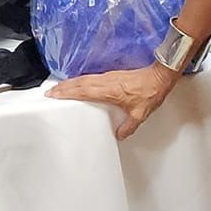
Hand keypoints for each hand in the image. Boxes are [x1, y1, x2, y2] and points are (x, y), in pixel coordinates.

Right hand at [46, 64, 177, 141]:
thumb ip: (128, 127)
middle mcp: (106, 82)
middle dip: (63, 87)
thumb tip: (119, 135)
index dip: (67, 92)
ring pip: (84, 79)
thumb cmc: (150, 91)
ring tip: (59, 88)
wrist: (160, 76)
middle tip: (50, 92)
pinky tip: (78, 84)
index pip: (83, 91)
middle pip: (79, 83)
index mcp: (109, 90)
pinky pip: (92, 77)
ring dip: (70, 83)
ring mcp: (109, 76)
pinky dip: (81, 81)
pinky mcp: (113, 75)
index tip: (55, 94)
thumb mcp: (140, 114)